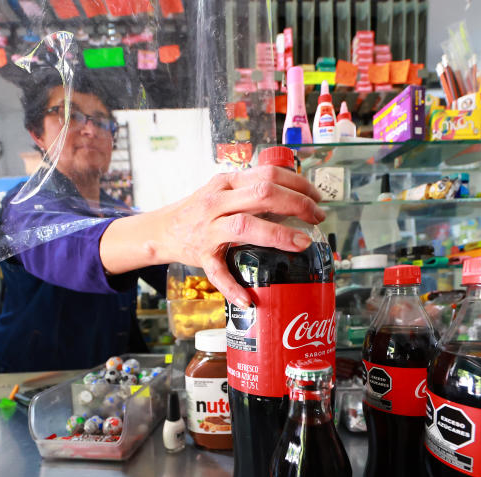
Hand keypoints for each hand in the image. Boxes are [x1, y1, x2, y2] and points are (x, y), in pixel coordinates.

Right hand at [101, 165, 324, 307]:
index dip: (298, 184)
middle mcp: (217, 201)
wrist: (163, 230)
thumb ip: (254, 193)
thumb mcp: (226, 192)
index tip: (316, 197)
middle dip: (297, 204)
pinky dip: (233, 288)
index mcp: (228, 182)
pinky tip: (249, 299)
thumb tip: (298, 200)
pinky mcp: (201, 256)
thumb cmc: (202, 211)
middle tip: (317, 217)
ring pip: (245, 226)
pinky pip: (218, 273)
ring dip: (277, 234)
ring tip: (301, 244)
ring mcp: (208, 229)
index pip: (268, 174)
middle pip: (263, 194)